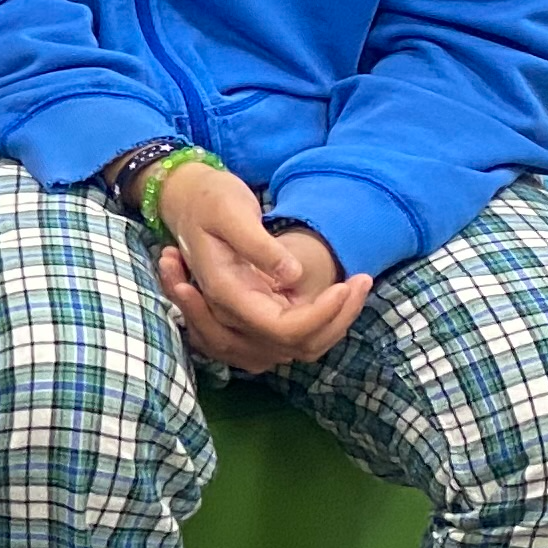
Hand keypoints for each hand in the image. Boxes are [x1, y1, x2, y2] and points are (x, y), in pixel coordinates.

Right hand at [151, 163, 369, 370]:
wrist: (186, 199)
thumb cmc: (208, 199)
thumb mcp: (232, 211)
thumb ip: (258, 245)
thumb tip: (294, 275)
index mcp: (226, 293)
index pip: (281, 329)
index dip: (320, 315)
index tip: (346, 284)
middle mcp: (230, 315)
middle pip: (294, 345)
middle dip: (336, 319)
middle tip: (362, 281)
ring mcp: (239, 319)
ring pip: (296, 348)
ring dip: (332, 325)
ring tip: (355, 287)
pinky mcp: (250, 314)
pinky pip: (288, 340)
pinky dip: (318, 326)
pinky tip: (336, 299)